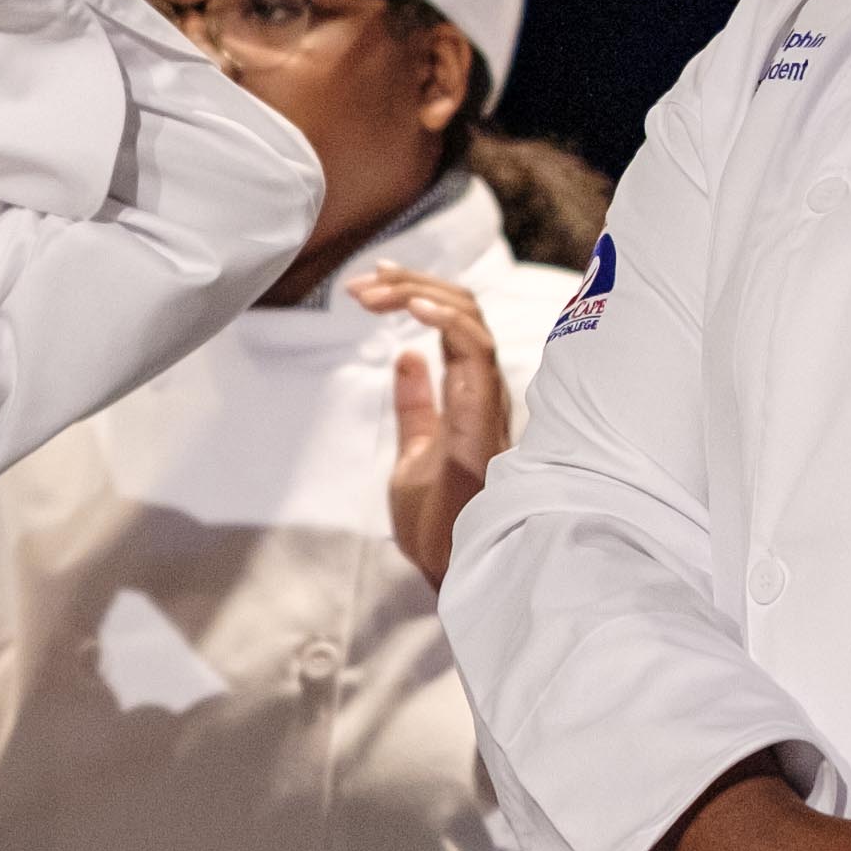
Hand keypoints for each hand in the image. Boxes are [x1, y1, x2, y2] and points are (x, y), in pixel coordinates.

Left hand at [355, 266, 508, 584]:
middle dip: (413, 284)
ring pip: (471, 322)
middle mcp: (486, 393)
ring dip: (421, 294)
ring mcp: (487, 405)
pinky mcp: (479, 422)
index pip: (457, 324)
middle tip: (363, 283)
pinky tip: (412, 307)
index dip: (420, 291)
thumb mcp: (414, 452)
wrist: (448, 569)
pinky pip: (474, 355)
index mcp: (472, 398)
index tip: (375, 281)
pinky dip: (446, 321)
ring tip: (377, 289)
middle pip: (465, 311)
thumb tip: (407, 358)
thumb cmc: (440, 525)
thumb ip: (415, 405)